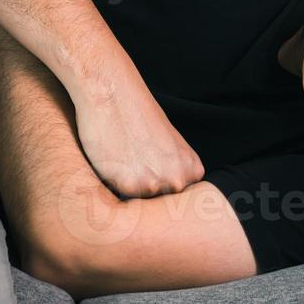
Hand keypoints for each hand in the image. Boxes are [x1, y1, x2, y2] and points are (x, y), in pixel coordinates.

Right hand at [73, 77, 204, 198]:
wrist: (113, 94)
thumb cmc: (137, 115)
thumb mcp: (169, 145)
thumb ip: (173, 172)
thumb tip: (168, 199)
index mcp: (192, 171)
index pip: (175, 202)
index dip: (157, 191)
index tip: (146, 170)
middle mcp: (179, 181)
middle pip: (156, 207)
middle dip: (142, 194)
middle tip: (131, 164)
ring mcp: (156, 185)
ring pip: (135, 208)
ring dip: (125, 192)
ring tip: (121, 160)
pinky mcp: (130, 186)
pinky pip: (117, 199)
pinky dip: (110, 185)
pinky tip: (111, 160)